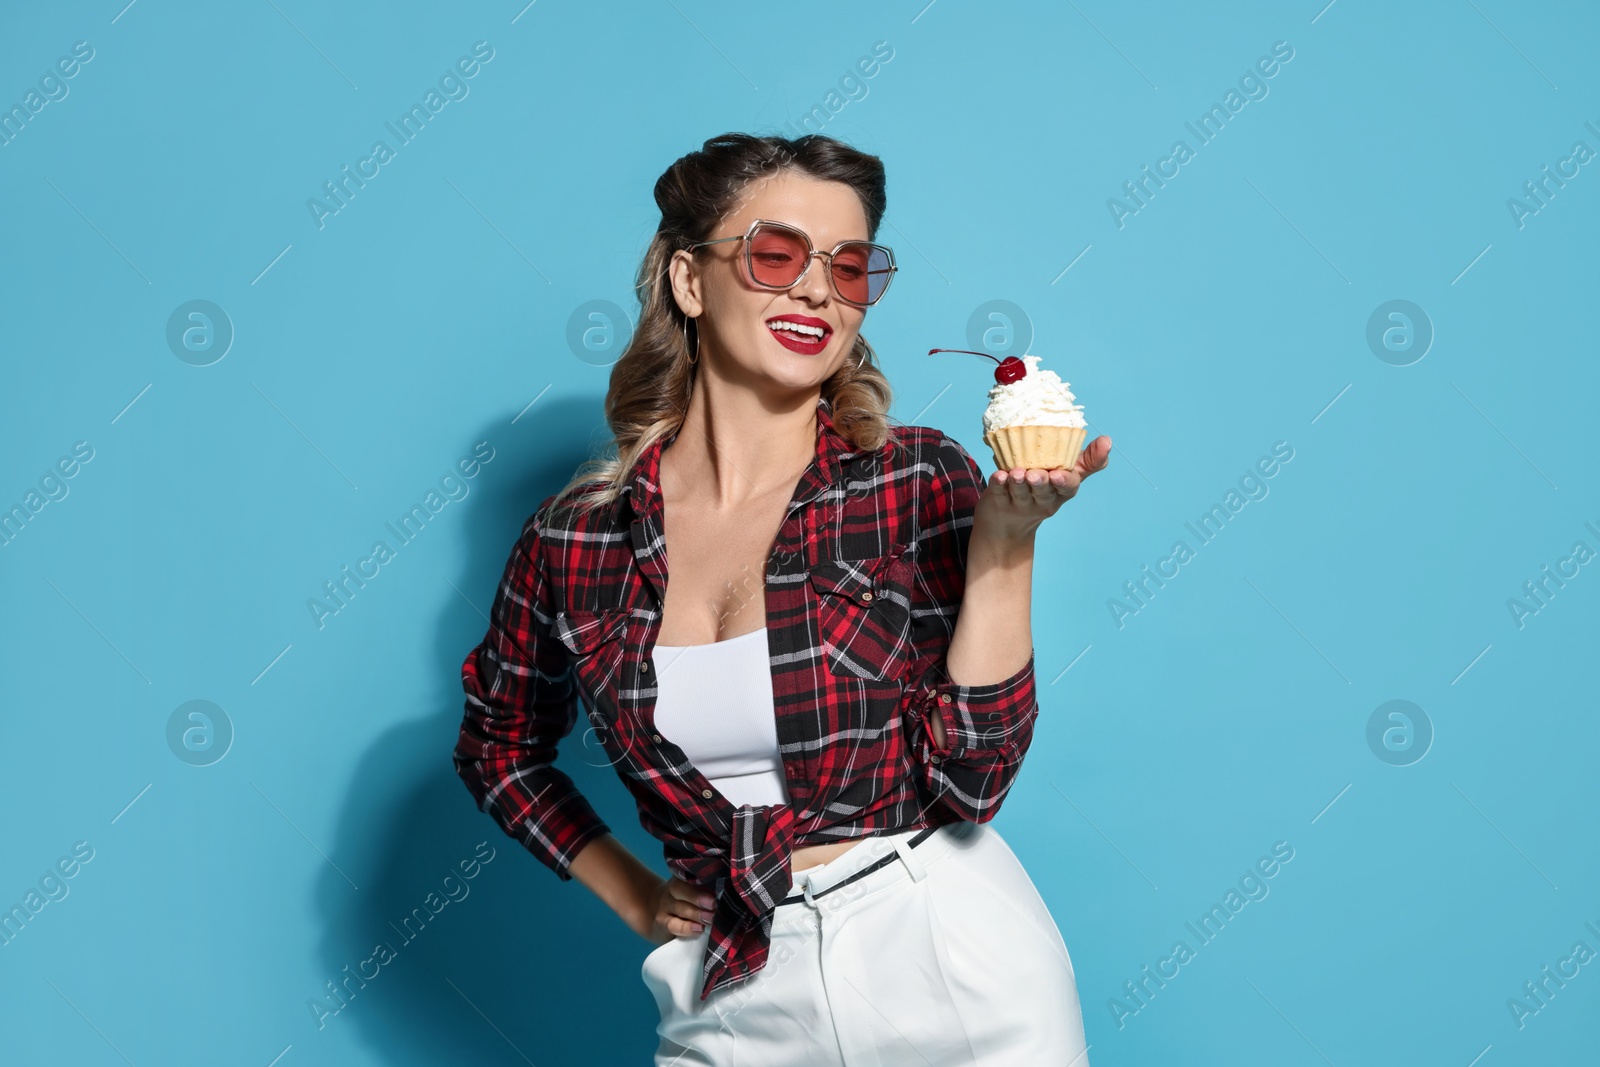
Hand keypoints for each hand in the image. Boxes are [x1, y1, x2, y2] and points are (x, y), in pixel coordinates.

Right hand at [639, 875, 716, 945]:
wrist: (655, 912)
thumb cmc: (687, 899)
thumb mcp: (694, 890)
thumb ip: (708, 889)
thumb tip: (728, 894)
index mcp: (682, 877)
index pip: (689, 874)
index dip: (701, 880)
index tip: (716, 886)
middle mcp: (672, 889)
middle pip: (680, 889)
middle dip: (697, 897)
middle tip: (713, 904)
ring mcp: (665, 905)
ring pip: (679, 907)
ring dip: (695, 914)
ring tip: (710, 919)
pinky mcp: (662, 922)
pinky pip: (673, 924)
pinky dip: (686, 927)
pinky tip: (698, 929)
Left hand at [977, 435, 1111, 540]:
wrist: (1008, 523)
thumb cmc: (1044, 489)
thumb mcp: (1068, 475)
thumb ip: (1088, 460)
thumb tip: (1108, 440)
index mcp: (1061, 492)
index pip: (1067, 488)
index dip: (1064, 482)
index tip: (1058, 475)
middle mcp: (1043, 500)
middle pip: (1043, 492)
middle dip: (1040, 483)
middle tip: (1035, 474)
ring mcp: (1020, 503)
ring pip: (1021, 492)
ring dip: (1018, 483)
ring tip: (1016, 473)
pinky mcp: (999, 502)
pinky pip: (999, 493)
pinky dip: (998, 484)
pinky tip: (998, 475)